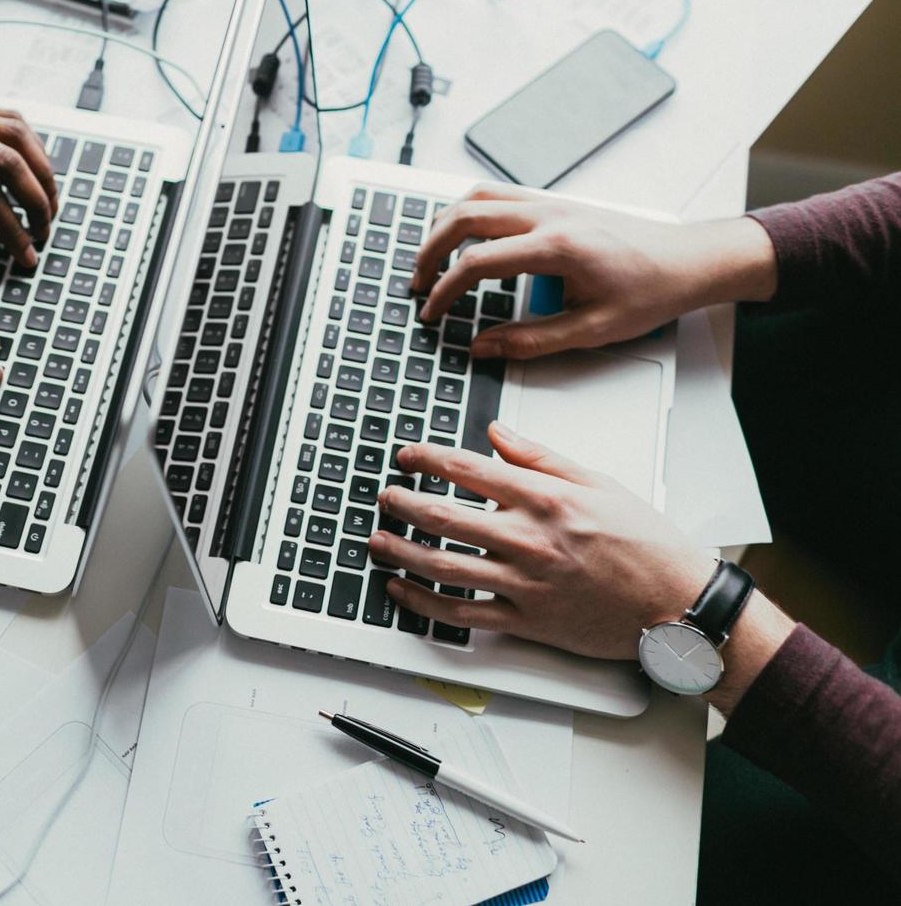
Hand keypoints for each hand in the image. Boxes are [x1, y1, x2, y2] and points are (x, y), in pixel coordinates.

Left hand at [0, 67, 57, 271]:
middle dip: (38, 203)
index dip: (12, 231)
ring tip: (50, 203)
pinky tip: (34, 166)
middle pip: (13, 164)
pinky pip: (8, 116)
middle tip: (44, 234)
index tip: (25, 254)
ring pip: (20, 135)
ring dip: (43, 171)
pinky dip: (30, 142)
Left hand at [372, 422, 718, 659]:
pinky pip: (461, 614)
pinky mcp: (525, 621)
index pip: (468, 469)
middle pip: (443, 517)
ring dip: (401, 552)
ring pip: (443, 567)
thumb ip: (541, 457)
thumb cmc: (646, 545)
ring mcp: (524, 583)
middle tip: (384, 496)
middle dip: (402, 504)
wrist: (677, 605)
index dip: (426, 459)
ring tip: (377, 540)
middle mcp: (529, 540)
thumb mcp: (598, 483)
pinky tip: (400, 589)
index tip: (406, 456)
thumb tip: (496, 433)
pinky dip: (423, 603)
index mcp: (546, 499)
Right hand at [410, 183, 777, 359]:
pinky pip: (497, 195)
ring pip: (477, 196)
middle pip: (465, 217)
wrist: (690, 260)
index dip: (444, 291)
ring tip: (430, 258)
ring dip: (445, 225)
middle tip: (417, 283)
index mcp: (557, 247)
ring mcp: (551, 203)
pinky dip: (469, 213)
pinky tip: (464, 239)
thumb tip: (482, 346)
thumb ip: (530, 341)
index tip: (432, 313)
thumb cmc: (651, 291)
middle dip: (430, 250)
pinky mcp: (555, 203)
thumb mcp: (592, 330)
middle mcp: (549, 215)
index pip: (477, 263)